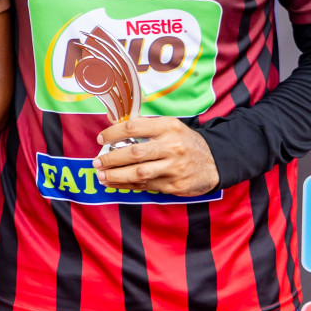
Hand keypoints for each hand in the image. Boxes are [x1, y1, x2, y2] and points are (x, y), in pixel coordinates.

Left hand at [93, 117, 219, 196]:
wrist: (214, 162)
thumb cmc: (185, 142)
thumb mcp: (170, 127)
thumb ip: (145, 127)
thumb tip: (112, 125)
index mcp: (168, 127)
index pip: (134, 127)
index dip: (113, 133)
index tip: (100, 139)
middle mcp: (171, 147)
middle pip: (134, 153)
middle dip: (111, 159)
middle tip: (96, 162)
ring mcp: (174, 167)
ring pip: (138, 173)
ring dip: (116, 175)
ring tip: (101, 176)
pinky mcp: (174, 185)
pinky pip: (146, 186)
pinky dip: (127, 185)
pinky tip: (115, 183)